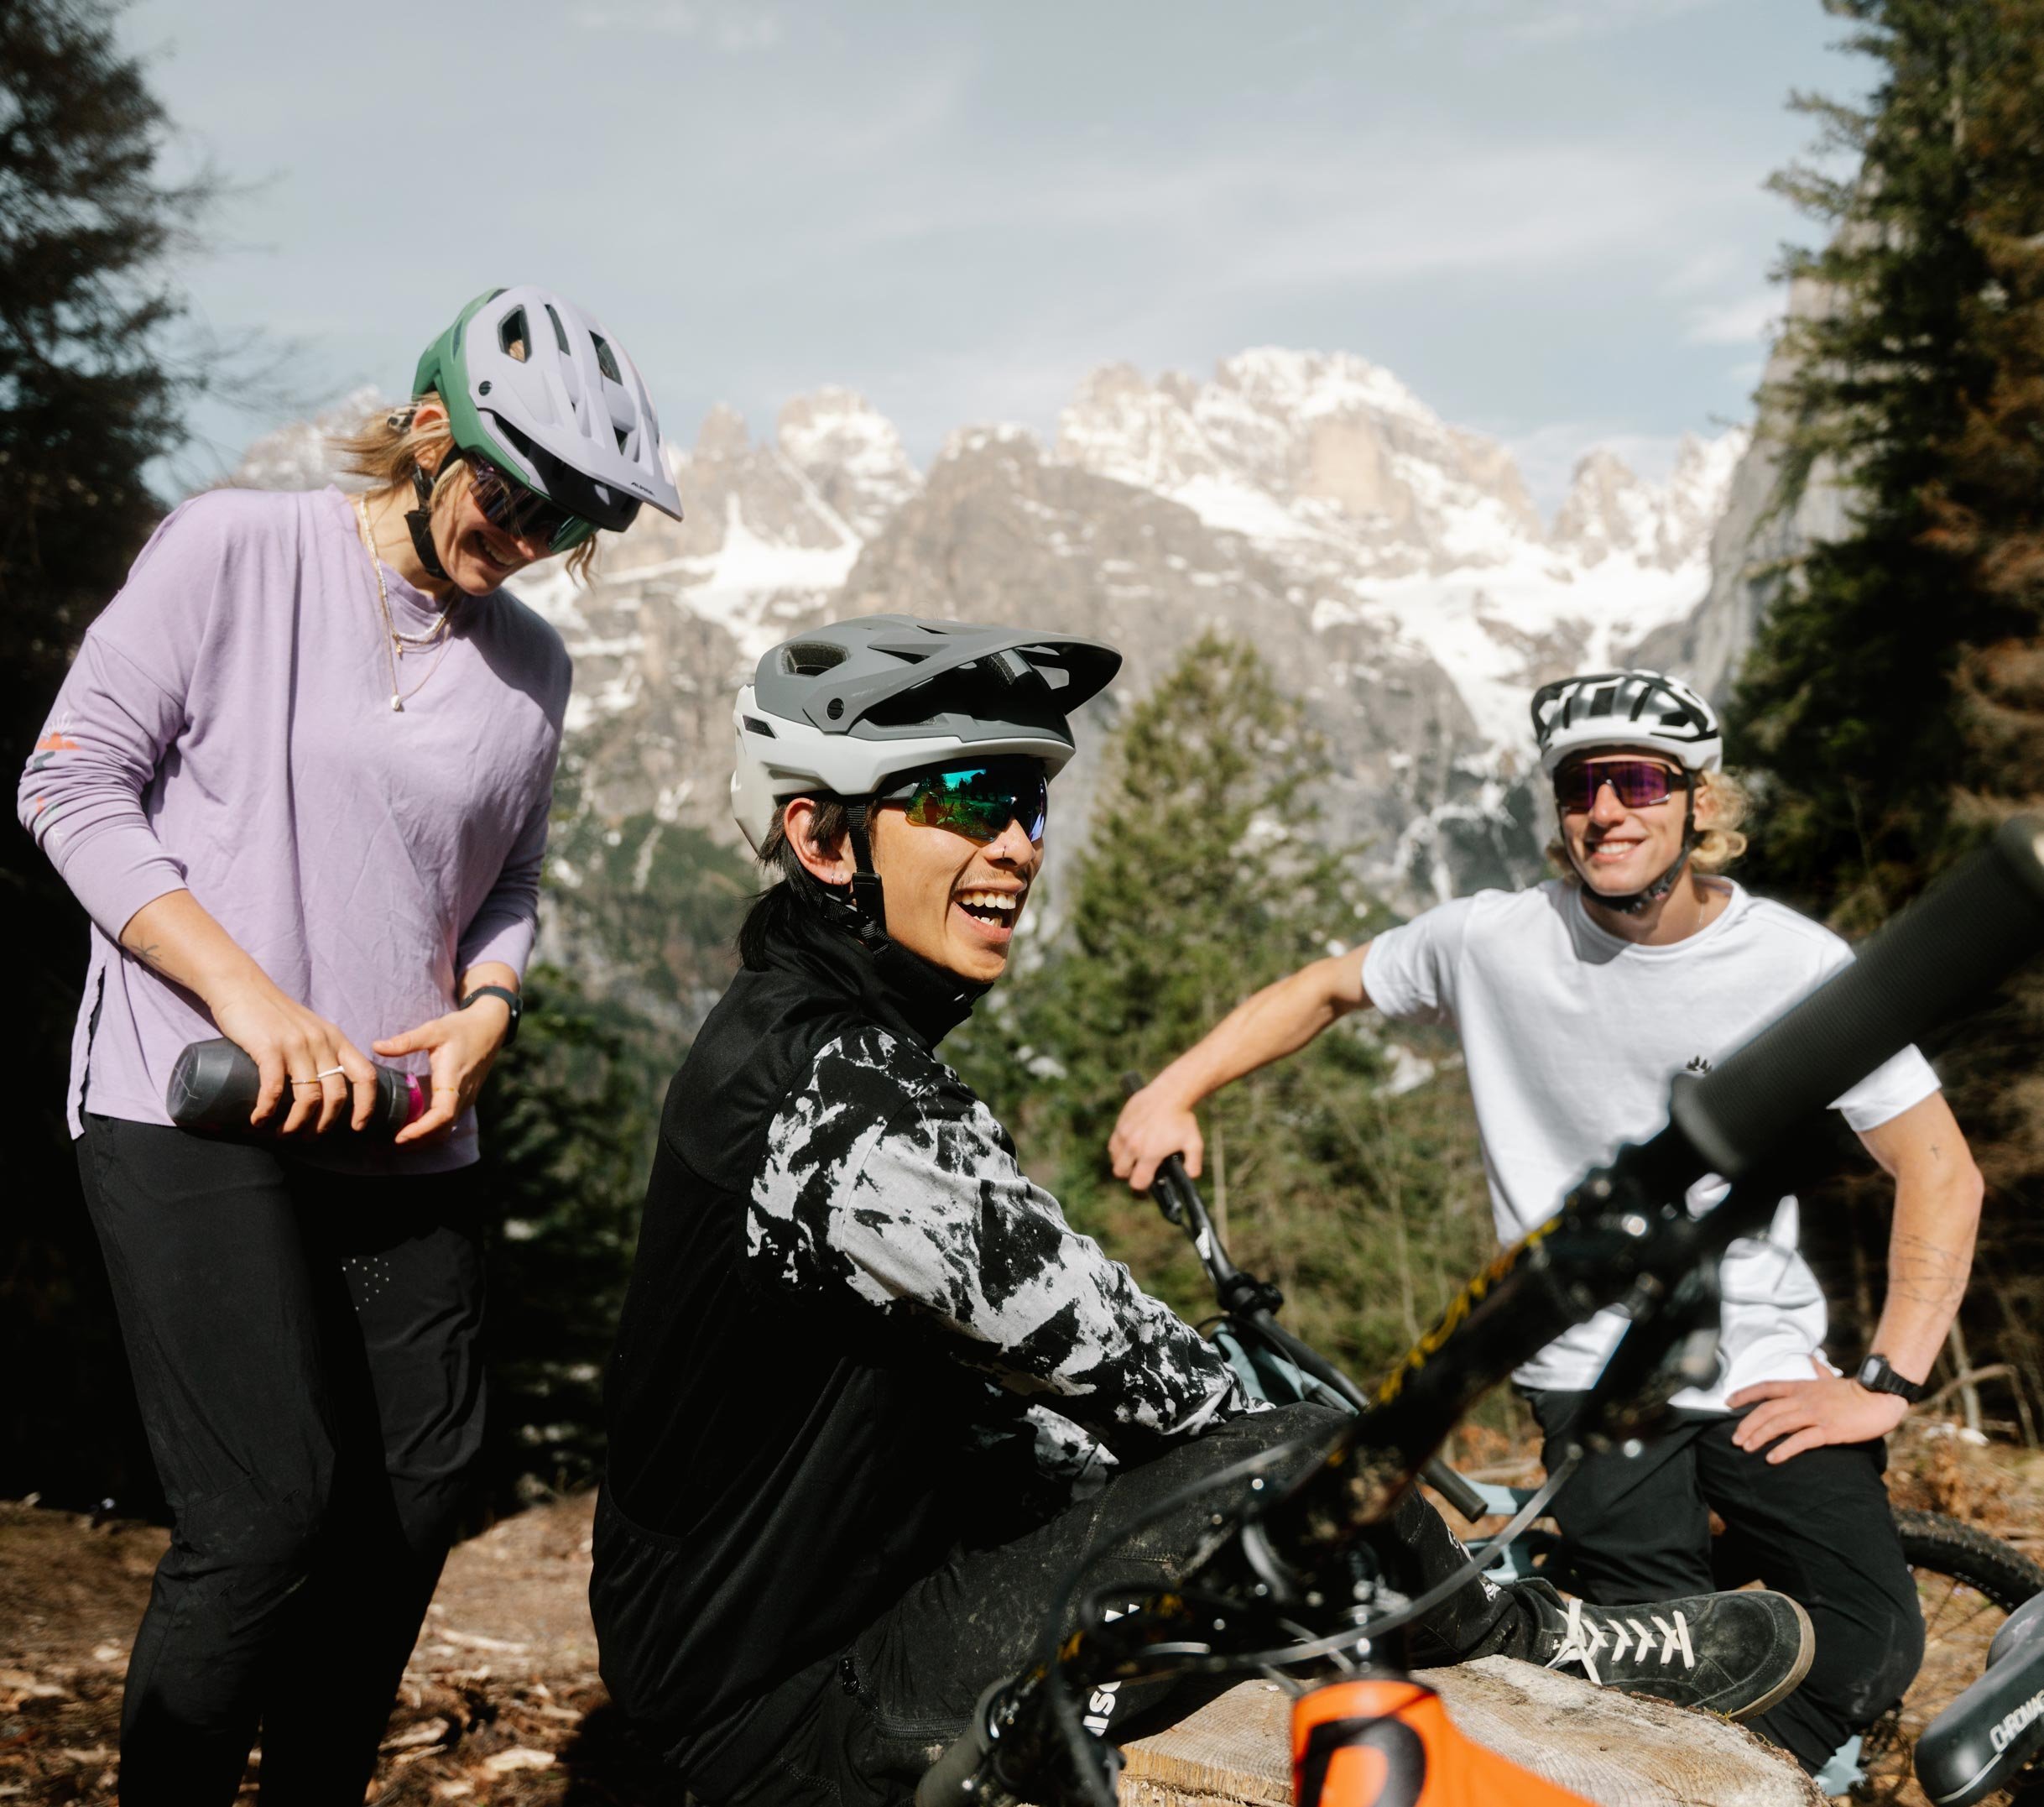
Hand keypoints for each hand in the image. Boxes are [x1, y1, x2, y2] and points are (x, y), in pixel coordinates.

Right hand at [208, 980, 378, 1134]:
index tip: (357, 1127)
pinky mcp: (269, 1047)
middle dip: (324, 1124)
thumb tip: (324, 1093)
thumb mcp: (310, 1030)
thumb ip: (321, 1053)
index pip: (366, 1076)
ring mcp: (296, 1045)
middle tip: (308, 1137)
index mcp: (336, 1040)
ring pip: (309, 1097)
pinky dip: (267, 1111)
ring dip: (296, 1123)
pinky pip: (274, 1089)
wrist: (241, 987)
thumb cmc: (274, 1015)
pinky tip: (259, 1120)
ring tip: (283, 1133)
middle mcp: (322, 1042)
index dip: (366, 1105)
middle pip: (336, 1095)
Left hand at [374, 996, 511, 1145]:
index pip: (442, 1114)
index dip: (422, 1129)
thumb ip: (407, 1041)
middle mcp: (462, 1094)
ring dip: (424, 1139)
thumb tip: (376, 1046)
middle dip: (418, 1141)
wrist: (490, 1028)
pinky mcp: (466, 1098)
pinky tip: (413, 1129)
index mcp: (453, 1079)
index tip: (400, 1136)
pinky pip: (449, 1122)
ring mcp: (466, 1098)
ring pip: (446, 1129)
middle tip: (388, 1145)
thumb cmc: (461, 1028)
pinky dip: (431, 1131)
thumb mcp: (434, 1029)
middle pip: (442, 1129)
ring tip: (398, 1141)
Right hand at [1109, 1082, 1203, 1193]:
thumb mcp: (1194, 1143)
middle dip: (1130, 1175)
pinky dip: (1119, 1148)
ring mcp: (1124, 1134)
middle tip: (1141, 1170)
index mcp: (1149, 1154)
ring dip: (1123, 1161)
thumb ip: (1193, 1165)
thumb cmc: (1182, 1119)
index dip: (1142, 1187)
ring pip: (1115, 1158)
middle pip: (1120, 1172)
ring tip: (1135, 1157)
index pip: (1137, 1182)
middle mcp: (1133, 1146)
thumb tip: (1190, 1178)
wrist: (1169, 1094)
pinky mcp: (1120, 1124)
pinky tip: (1129, 1145)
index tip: (1148, 1183)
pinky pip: (1113, 1143)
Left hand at [1726, 1361, 1909, 1463]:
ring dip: (1759, 1436)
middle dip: (1747, 1424)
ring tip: (1746, 1448)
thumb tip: (1811, 1357)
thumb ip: (1818, 1370)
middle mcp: (1803, 1399)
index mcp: (1802, 1386)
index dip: (1745, 1394)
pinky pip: (1801, 1441)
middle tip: (1735, 1439)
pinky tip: (1773, 1458)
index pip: (1766, 1388)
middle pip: (1767, 1410)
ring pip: (1779, 1424)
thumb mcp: (1831, 1378)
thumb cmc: (1856, 1391)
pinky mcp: (1828, 1430)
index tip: (1728, 1402)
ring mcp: (1815, 1414)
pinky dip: (1784, 1449)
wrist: (1880, 1398)